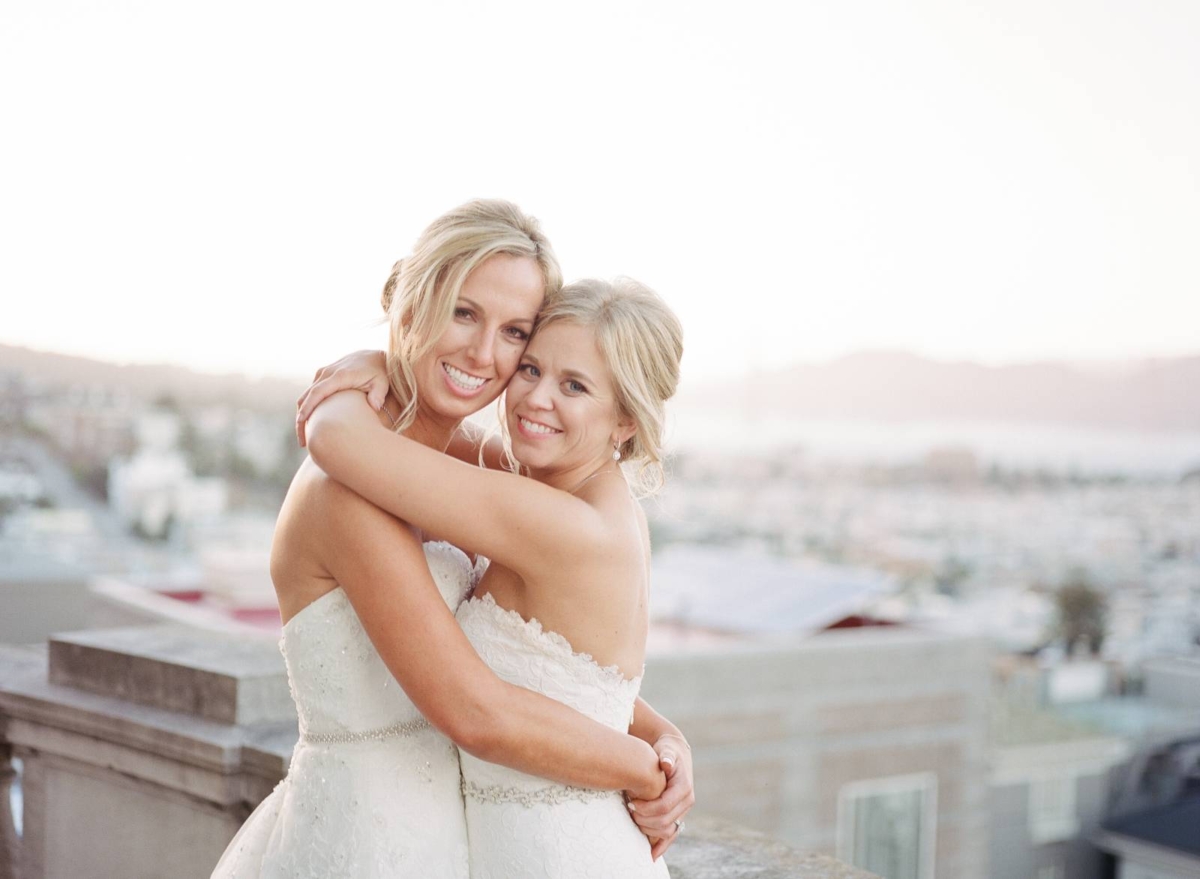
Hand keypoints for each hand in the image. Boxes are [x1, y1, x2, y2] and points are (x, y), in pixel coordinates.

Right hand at [296, 350, 388, 445]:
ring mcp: (324, 373)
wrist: (374, 356)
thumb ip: (378, 394)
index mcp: (340, 376)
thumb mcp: (382, 383)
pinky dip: (308, 407)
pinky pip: (311, 393)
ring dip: (302, 415)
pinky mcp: (323, 375)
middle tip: (302, 442)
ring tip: (305, 437)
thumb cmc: (380, 373)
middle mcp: (328, 372)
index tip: (301, 423)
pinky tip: (312, 424)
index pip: (318, 392)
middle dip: (301, 419)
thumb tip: (374, 407)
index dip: (308, 408)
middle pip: (306, 396)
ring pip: (306, 395)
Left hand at [628, 735, 694, 859]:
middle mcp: (687, 802)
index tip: (631, 803)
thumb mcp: (667, 750)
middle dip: (644, 820)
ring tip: (633, 818)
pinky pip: (671, 835)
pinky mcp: (678, 816)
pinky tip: (651, 854)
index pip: (665, 806)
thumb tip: (666, 763)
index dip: (646, 808)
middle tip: (629, 810)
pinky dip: (662, 846)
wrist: (674, 754)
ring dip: (648, 830)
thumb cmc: (667, 751)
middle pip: (665, 821)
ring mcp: (683, 811)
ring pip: (667, 831)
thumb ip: (666, 756)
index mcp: (684, 788)